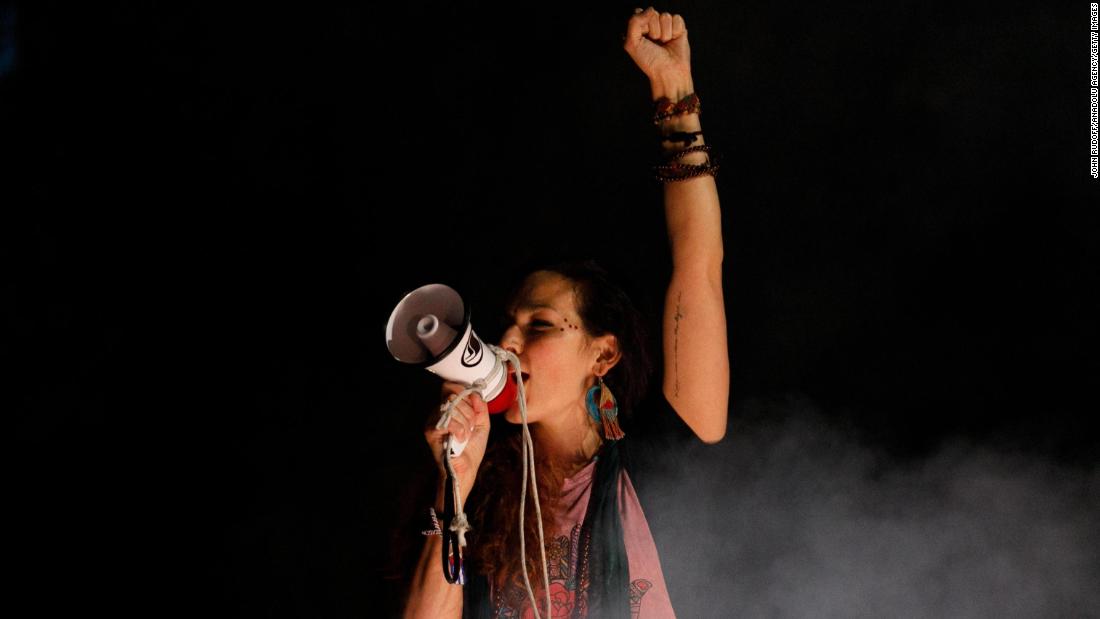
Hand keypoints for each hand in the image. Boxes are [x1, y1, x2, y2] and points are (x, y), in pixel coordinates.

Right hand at [424, 381, 490, 503]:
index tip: (474, 404)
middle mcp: (438, 412)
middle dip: (469, 412)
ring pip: (452, 407)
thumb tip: (476, 393)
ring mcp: (432, 420)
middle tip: (470, 427)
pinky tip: (460, 439)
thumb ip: (480, 407)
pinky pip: (449, 420)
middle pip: (453, 395)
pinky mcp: (431, 431)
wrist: (465, 470)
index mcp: (448, 409)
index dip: (464, 392)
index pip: (450, 387)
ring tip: (465, 436)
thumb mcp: (481, 424)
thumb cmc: (471, 449)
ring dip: (466, 423)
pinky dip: (460, 430)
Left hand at [623, 7, 692, 94]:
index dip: (641, 25)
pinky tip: (673, 40)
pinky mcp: (679, 28)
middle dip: (653, 30)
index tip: (643, 39)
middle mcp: (652, 25)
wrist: (668, 71)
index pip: (638, 12)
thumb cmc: (649, 60)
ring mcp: (666, 26)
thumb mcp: (632, 43)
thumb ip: (634, 22)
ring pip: (665, 16)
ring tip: (664, 43)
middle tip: (655, 43)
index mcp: (639, 28)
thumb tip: (651, 9)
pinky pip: (677, 18)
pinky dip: (675, 31)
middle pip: (652, 13)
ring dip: (664, 33)